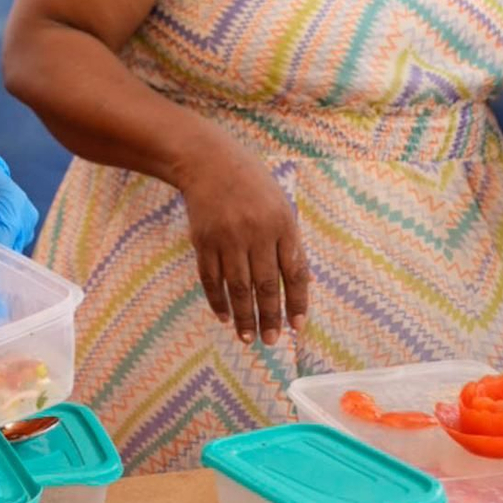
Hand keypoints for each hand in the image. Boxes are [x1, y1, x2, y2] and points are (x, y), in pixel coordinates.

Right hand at [178, 136, 307, 343]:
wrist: (208, 162)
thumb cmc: (252, 184)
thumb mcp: (280, 205)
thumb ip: (289, 242)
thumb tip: (299, 283)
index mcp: (282, 224)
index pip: (293, 272)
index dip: (296, 302)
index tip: (298, 327)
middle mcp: (256, 233)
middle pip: (265, 285)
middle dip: (269, 317)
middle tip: (272, 341)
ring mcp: (227, 237)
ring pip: (238, 287)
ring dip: (244, 316)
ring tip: (247, 337)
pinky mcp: (203, 241)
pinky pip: (211, 278)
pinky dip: (218, 300)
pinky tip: (224, 317)